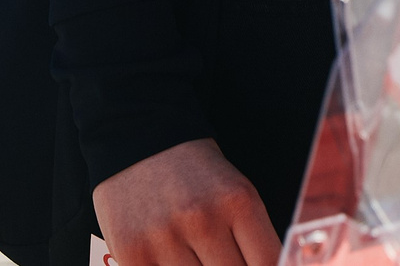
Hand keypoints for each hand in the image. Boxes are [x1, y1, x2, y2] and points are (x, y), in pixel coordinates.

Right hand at [89, 139, 277, 265]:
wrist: (140, 146)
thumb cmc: (194, 173)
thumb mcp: (235, 192)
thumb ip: (251, 236)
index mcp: (238, 202)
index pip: (267, 262)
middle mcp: (203, 221)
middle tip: (222, 256)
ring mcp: (165, 239)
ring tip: (195, 252)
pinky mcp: (132, 253)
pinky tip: (169, 257)